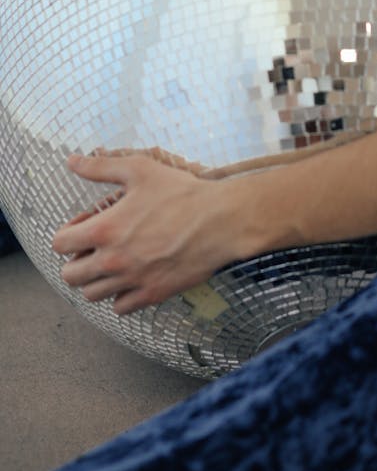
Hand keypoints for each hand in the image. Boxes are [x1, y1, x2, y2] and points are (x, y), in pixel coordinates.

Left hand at [52, 149, 235, 314]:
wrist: (221, 220)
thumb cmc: (183, 193)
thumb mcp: (140, 170)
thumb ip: (101, 167)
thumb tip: (73, 161)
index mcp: (106, 229)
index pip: (60, 244)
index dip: (67, 233)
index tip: (82, 227)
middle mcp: (113, 260)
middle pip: (70, 276)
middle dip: (76, 261)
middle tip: (93, 249)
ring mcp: (133, 280)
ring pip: (92, 295)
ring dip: (95, 280)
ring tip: (111, 264)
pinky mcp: (153, 293)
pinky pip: (120, 308)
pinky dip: (120, 296)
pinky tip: (131, 278)